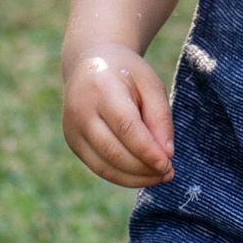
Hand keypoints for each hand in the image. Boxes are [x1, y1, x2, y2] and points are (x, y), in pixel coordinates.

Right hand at [62, 42, 174, 186]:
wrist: (89, 64)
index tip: (169, 164)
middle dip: (144, 168)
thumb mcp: (150, 84)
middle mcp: (81, 110)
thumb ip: (160, 117)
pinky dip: (122, 177)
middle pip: (114, 151)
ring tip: (159, 176)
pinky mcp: (73, 142)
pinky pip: (99, 167)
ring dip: (135, 178)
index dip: (147, 150)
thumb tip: (166, 154)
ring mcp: (72, 128)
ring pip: (104, 166)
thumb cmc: (126, 73)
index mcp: (101, 87)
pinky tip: (142, 175)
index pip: (126, 127)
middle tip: (169, 173)